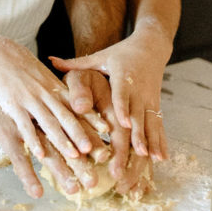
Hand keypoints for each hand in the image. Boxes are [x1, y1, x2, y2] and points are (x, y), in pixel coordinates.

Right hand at [0, 85, 109, 200]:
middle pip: (67, 118)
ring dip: (63, 140)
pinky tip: (40, 155)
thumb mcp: (42, 75)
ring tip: (75, 156)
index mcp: (54, 88)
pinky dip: (34, 141)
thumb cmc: (20, 67)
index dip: (91, 118)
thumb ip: (56, 90)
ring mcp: (30, 100)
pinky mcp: (14, 106)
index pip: (77, 105)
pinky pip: (25, 126)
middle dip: (82, 136)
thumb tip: (72, 100)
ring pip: (49, 123)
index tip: (107, 130)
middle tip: (97, 153)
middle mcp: (46, 95)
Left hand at [50, 33, 168, 162]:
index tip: (124, 124)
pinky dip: (160, 142)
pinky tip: (161, 160)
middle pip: (136, 117)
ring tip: (146, 163)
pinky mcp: (156, 106)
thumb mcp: (100, 57)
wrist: (151, 47)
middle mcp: (138, 90)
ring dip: (148, 145)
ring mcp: (149, 99)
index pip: (121, 94)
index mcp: (122, 76)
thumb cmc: (121, 53)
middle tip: (122, 163)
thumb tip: (50, 60)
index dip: (123, 108)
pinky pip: (158, 126)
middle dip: (133, 140)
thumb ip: (76, 63)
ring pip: (150, 125)